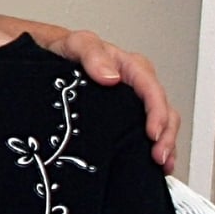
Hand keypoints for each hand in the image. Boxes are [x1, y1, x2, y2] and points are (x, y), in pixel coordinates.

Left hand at [50, 30, 176, 172]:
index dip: (157, 112)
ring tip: (161, 166)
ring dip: (166, 146)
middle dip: (166, 136)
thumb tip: (110, 77)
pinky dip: (155, 150)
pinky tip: (156, 168)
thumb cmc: (66, 51)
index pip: (152, 90)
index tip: (152, 133)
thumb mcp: (77, 45)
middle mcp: (136, 87)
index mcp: (130, 67)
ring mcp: (132, 104)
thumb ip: (92, 53)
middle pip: (164, 111)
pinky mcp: (125, 119)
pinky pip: (148, 134)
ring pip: (162, 124)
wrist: (49, 58)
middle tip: (158, 157)